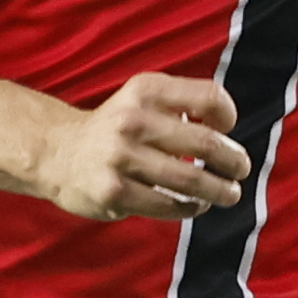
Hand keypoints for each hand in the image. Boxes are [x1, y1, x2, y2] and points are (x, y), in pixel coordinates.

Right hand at [39, 73, 246, 220]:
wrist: (57, 152)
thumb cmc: (116, 128)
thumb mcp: (142, 99)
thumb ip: (181, 104)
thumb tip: (227, 133)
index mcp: (145, 90)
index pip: (208, 96)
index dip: (228, 115)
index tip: (228, 130)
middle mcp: (133, 120)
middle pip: (206, 143)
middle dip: (233, 161)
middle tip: (241, 170)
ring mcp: (121, 157)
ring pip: (190, 179)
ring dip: (219, 190)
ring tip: (229, 193)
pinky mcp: (113, 191)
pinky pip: (167, 204)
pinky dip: (190, 207)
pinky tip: (196, 205)